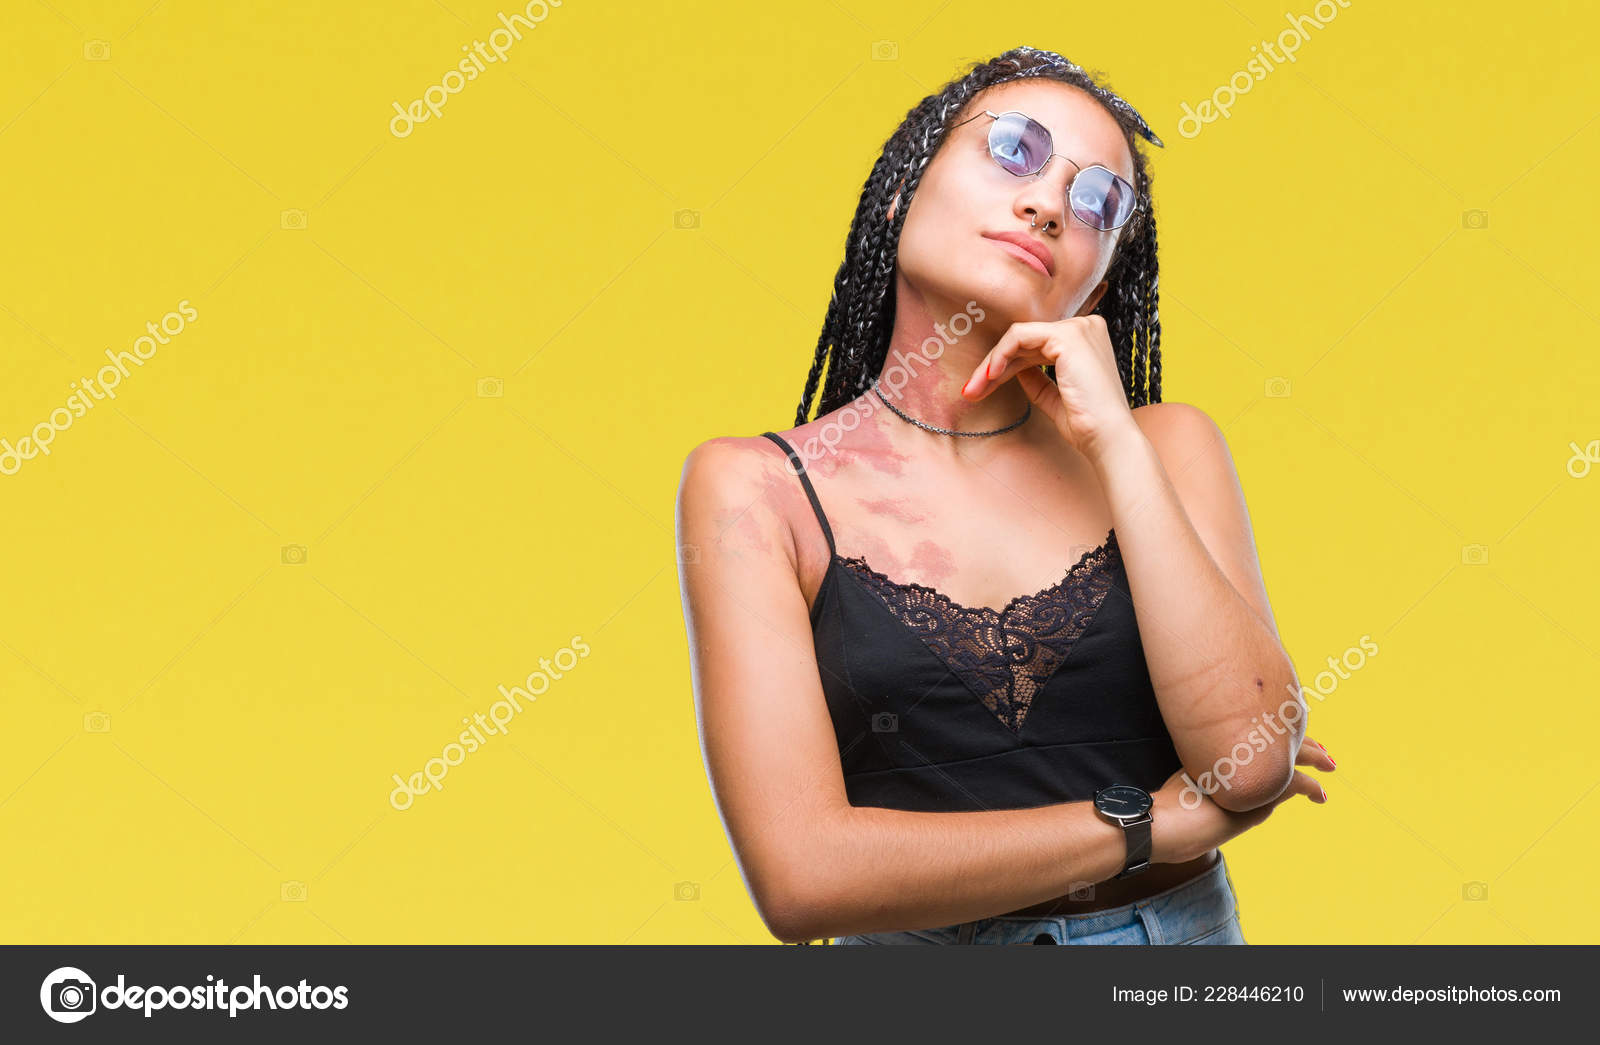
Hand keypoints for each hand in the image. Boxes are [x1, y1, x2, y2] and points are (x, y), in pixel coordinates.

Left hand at [961, 315, 1134, 458]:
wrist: (1108, 439)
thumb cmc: (1087, 425)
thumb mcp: (1054, 397)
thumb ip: (1036, 379)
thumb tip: (1012, 368)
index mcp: (1085, 339)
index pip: (1034, 346)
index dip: (1004, 366)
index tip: (980, 390)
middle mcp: (1085, 327)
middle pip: (1024, 342)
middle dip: (992, 367)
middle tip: (970, 391)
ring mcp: (1078, 328)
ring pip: (1017, 338)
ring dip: (991, 364)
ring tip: (974, 389)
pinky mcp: (1068, 336)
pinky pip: (1020, 336)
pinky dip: (1000, 355)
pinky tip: (990, 377)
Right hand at [1148, 733, 1335, 864]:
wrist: (1161, 824)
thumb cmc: (1168, 814)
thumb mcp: (1189, 792)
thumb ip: (1208, 784)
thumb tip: (1218, 797)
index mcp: (1220, 756)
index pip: (1257, 740)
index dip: (1277, 737)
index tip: (1290, 736)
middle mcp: (1234, 760)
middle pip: (1276, 742)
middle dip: (1301, 744)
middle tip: (1322, 749)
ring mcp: (1244, 775)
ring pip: (1288, 758)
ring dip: (1312, 759)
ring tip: (1329, 764)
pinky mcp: (1256, 795)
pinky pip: (1291, 783)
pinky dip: (1308, 787)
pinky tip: (1319, 795)